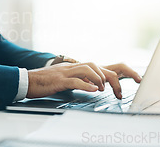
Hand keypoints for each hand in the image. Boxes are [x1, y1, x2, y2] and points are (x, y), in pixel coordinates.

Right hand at [26, 62, 141, 98]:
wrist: (26, 80)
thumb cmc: (45, 82)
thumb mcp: (66, 80)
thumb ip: (79, 80)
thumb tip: (94, 85)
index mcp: (76, 67)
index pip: (101, 66)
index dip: (118, 73)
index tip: (132, 80)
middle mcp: (73, 67)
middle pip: (99, 66)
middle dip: (114, 78)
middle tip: (119, 93)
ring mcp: (66, 72)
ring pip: (89, 68)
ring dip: (100, 79)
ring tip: (103, 90)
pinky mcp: (59, 80)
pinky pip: (75, 80)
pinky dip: (86, 85)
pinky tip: (93, 90)